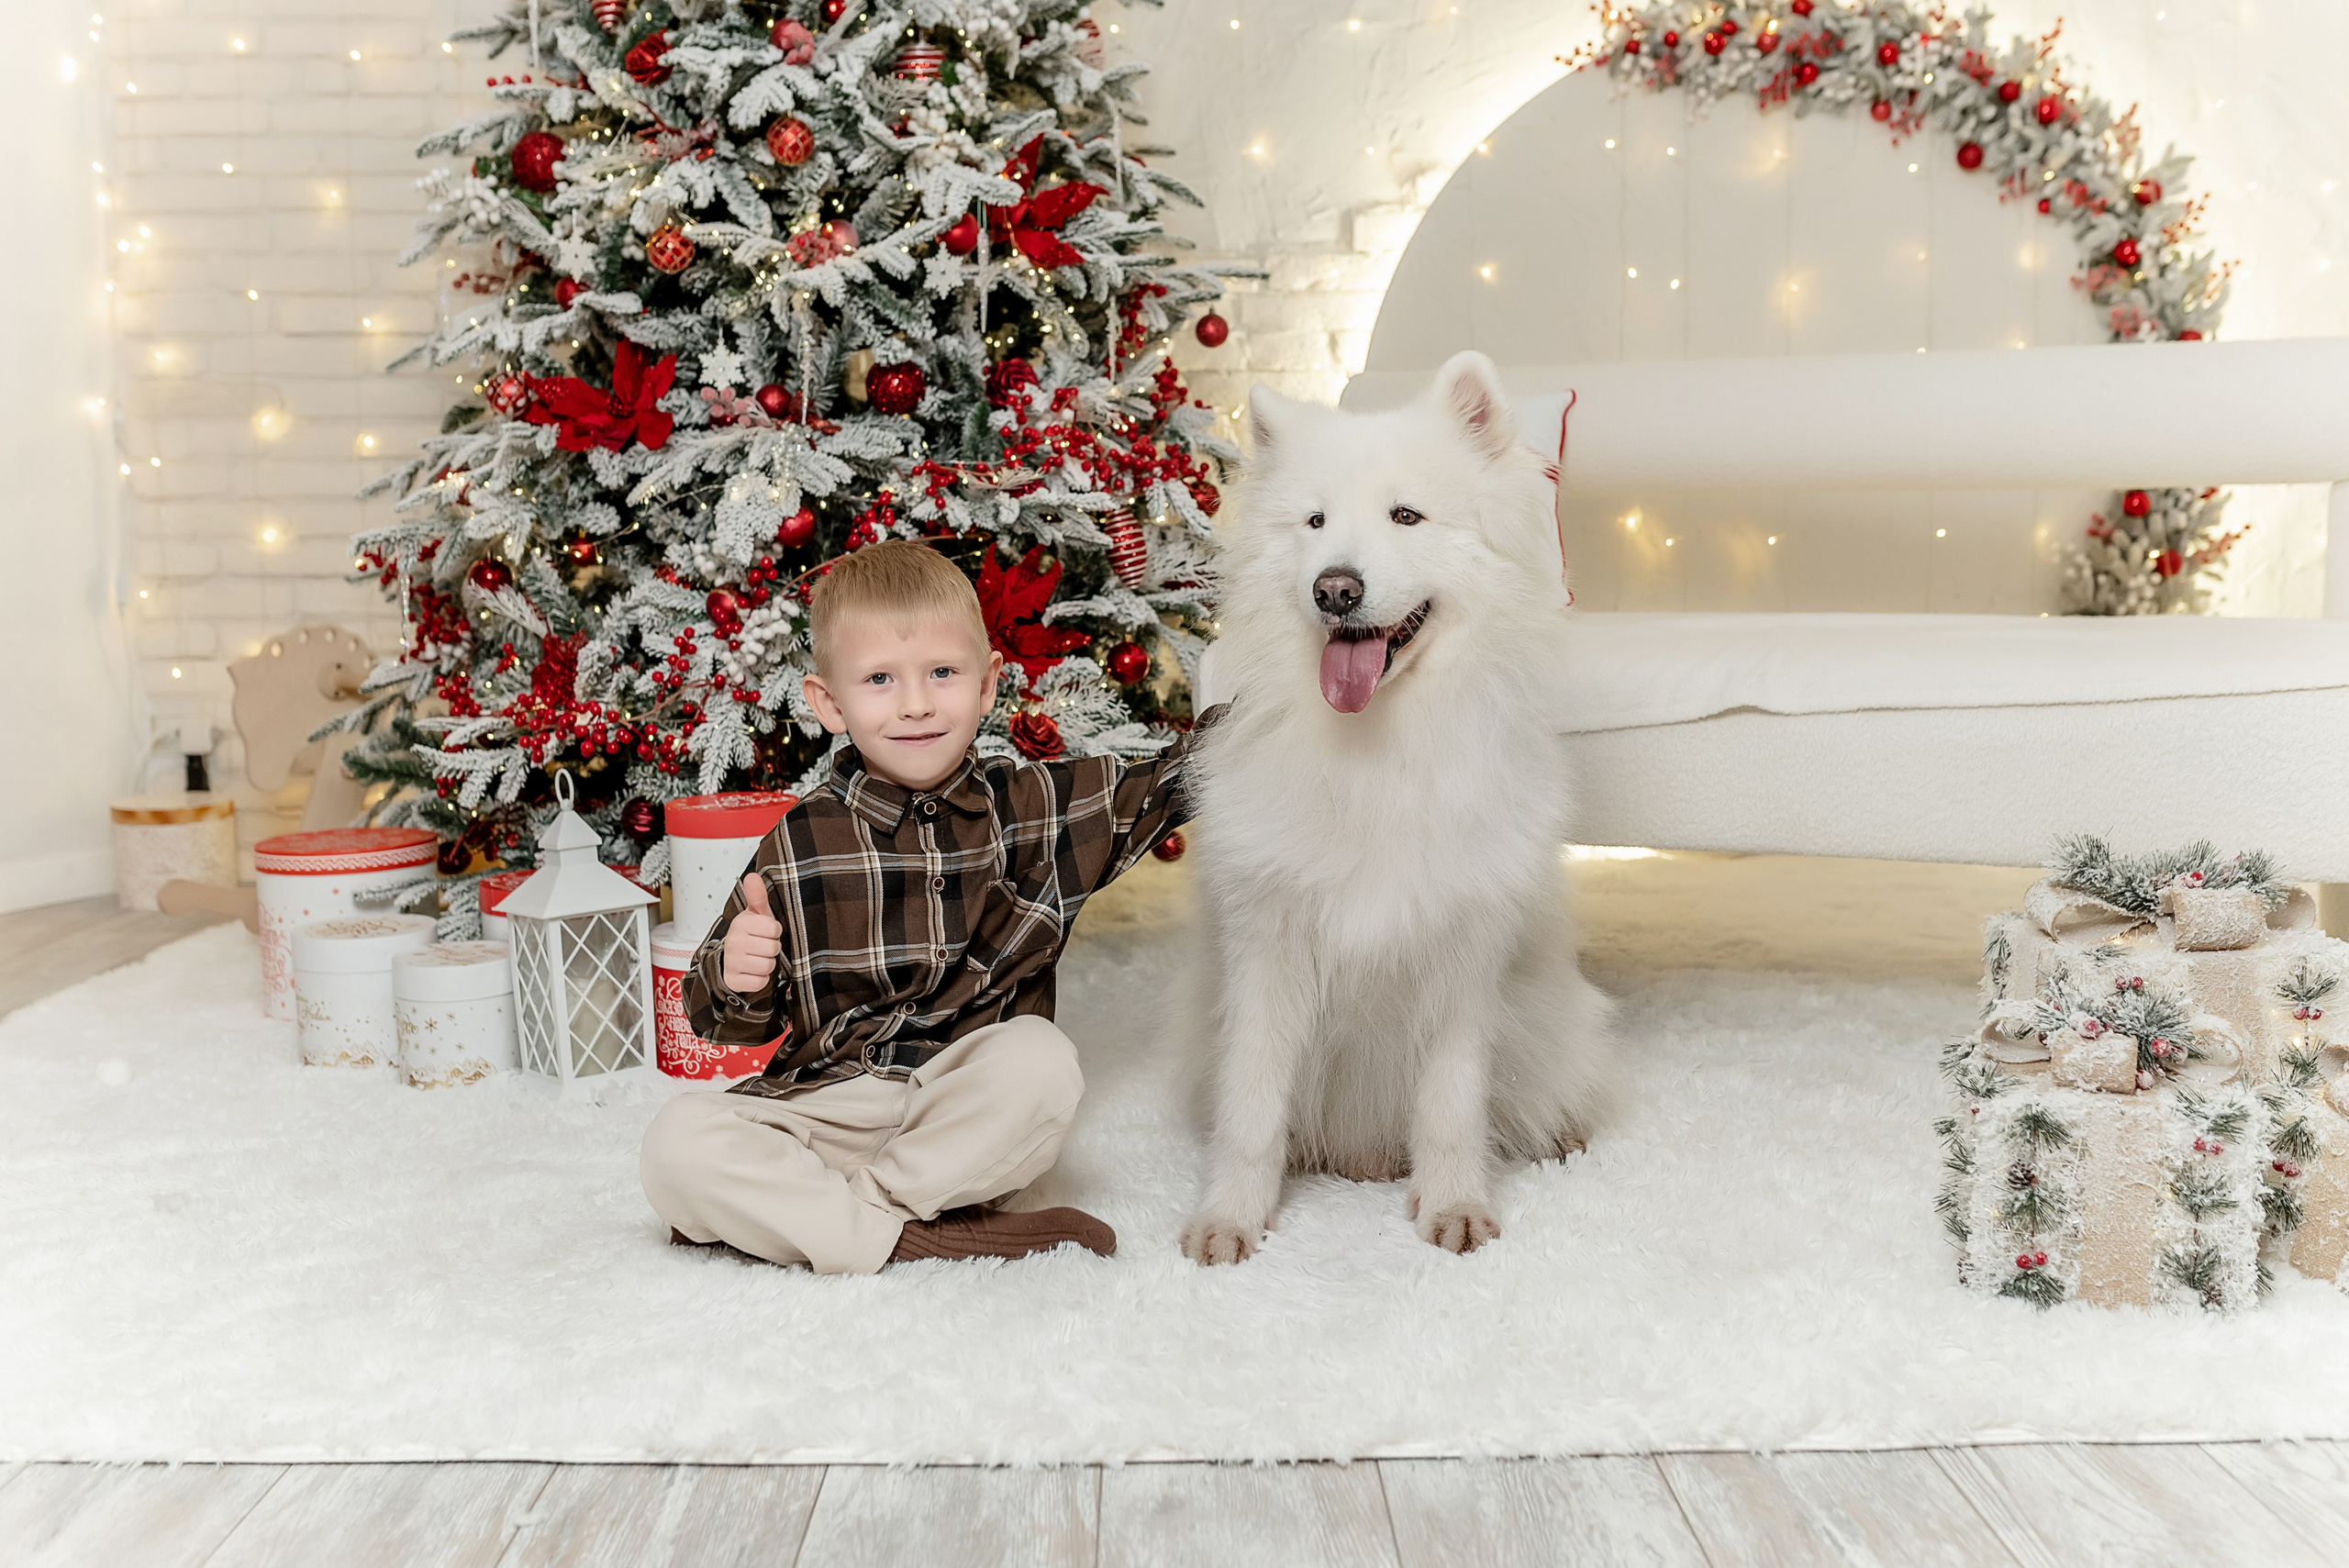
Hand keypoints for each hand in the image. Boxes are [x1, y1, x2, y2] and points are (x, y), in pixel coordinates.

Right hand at [721, 873, 782, 995]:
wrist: (729, 961)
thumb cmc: (749, 936)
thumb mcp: (756, 915)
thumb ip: (758, 896)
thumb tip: (753, 876)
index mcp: (741, 923)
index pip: (774, 928)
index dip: (774, 932)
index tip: (764, 932)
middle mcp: (734, 941)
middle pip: (773, 948)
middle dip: (771, 949)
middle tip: (760, 947)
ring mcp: (732, 961)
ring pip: (768, 965)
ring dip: (767, 964)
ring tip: (757, 958)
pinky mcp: (733, 980)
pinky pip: (760, 981)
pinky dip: (760, 979)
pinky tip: (751, 972)